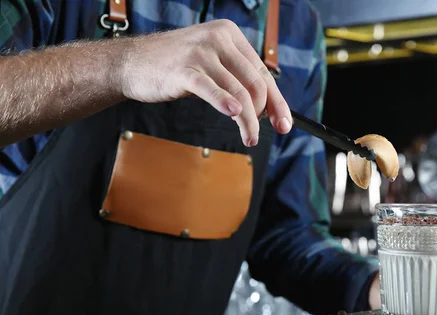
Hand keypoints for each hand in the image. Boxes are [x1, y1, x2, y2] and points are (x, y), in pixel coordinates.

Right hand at [119, 19, 291, 146]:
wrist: (133, 62)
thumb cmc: (176, 67)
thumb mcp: (211, 65)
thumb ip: (237, 80)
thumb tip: (268, 110)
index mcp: (230, 35)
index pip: (263, 72)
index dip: (277, 102)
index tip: (285, 124)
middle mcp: (219, 39)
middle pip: (255, 84)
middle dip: (262, 115)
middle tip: (257, 135)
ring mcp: (201, 52)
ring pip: (238, 92)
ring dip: (247, 121)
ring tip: (249, 138)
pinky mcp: (183, 69)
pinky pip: (211, 89)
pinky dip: (225, 103)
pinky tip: (234, 115)